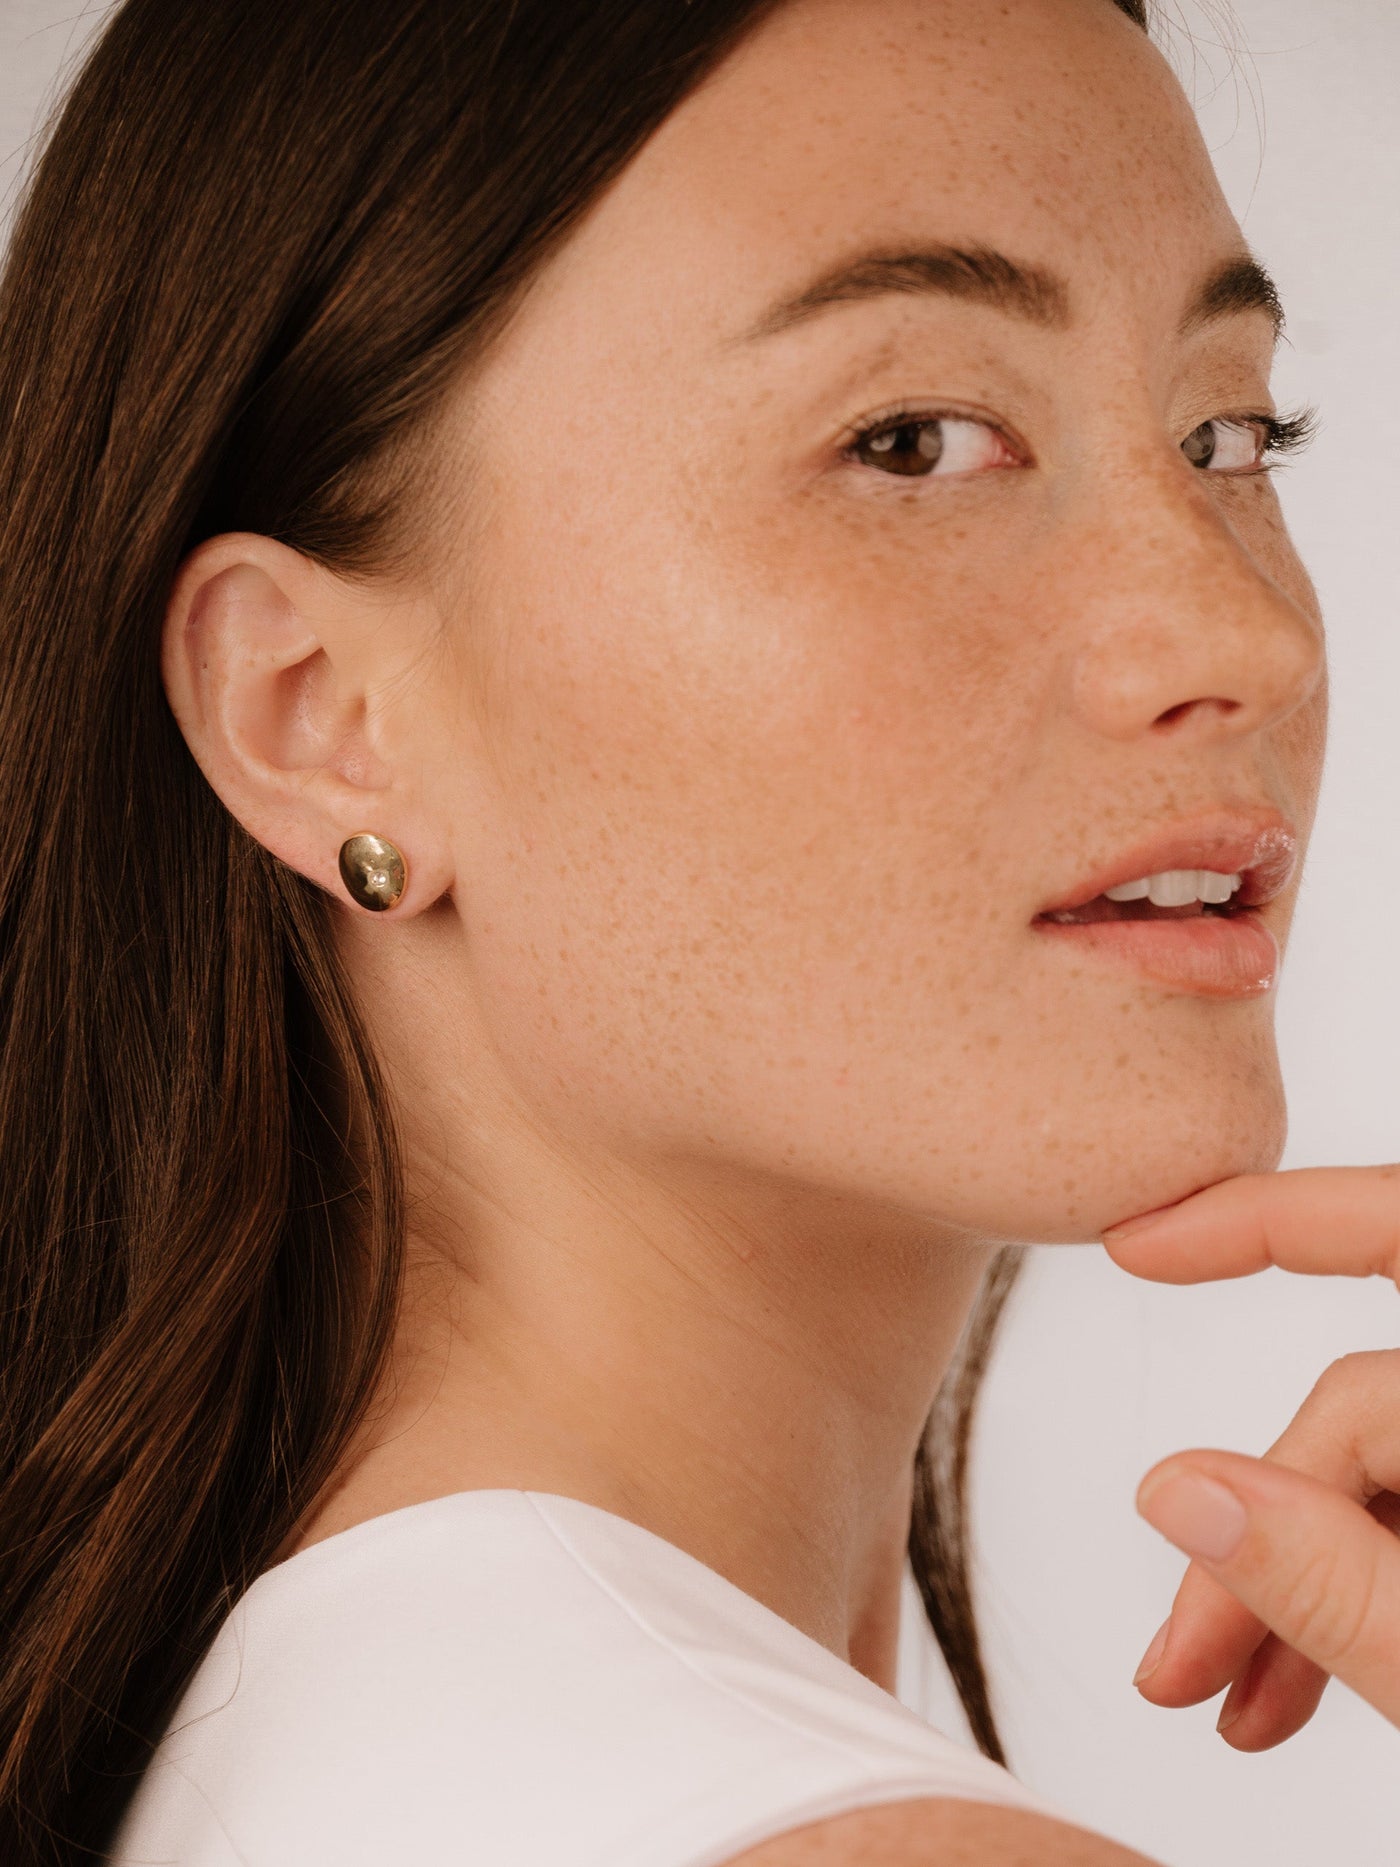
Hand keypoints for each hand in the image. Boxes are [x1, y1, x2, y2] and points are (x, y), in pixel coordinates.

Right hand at [1101, 1165, 1399, 1750]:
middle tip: (1178, 1666)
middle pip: (1353, 1406)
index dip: (1259, 1219)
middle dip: (1249, 1536)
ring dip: (1281, 1582)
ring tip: (1219, 1701)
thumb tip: (1178, 1490)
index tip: (1136, 1245)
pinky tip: (1282, 1690)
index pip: (1390, 1229)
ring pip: (1372, 1472)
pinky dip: (1342, 1594)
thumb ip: (1336, 1581)